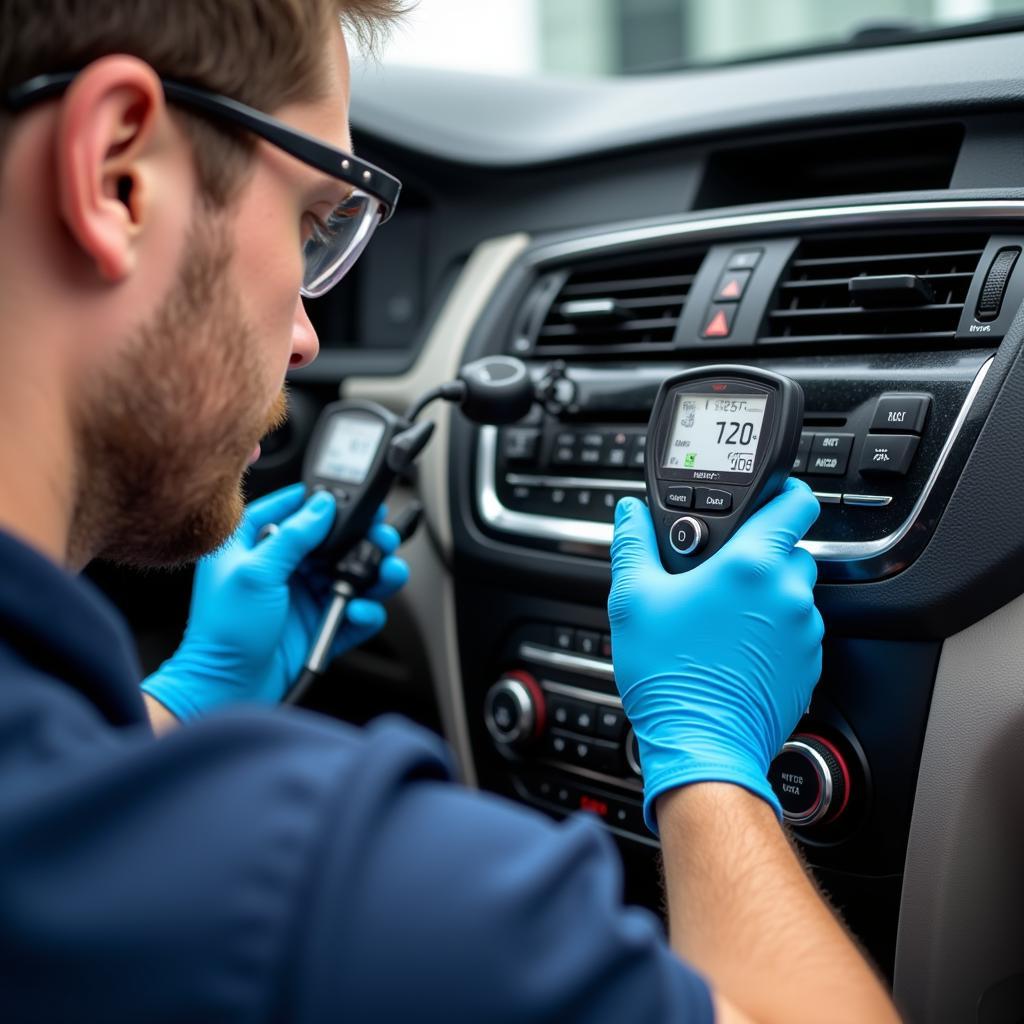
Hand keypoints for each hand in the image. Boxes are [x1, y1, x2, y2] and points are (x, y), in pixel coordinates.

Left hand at [141, 483, 408, 720]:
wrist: (227, 688)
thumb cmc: (223, 632)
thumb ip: (292, 535)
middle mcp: (283, 566)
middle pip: (334, 539)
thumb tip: (322, 504)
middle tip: (381, 537)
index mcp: (255, 544)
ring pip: (352, 572)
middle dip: (364, 537)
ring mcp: (304, 595)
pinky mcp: (321, 623)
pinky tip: (357, 610)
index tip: (349, 496)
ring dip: (375, 571)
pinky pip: (355, 610)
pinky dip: (365, 610)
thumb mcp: (254, 573)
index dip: (321, 500)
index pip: (292, 508)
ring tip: (386, 572)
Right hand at [608, 479, 823, 832]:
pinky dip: (773, 632)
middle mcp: (789, 594)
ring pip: (794, 592)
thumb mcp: (633, 600)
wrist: (701, 746)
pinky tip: (735, 647)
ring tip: (721, 617)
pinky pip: (796, 632)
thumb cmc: (670, 676)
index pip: (795, 503)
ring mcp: (805, 633)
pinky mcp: (809, 667)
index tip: (770, 496)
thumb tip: (630, 514)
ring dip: (765, 595)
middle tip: (717, 573)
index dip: (783, 492)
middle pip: (789, 548)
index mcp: (752, 565)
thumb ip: (634, 544)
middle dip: (757, 553)